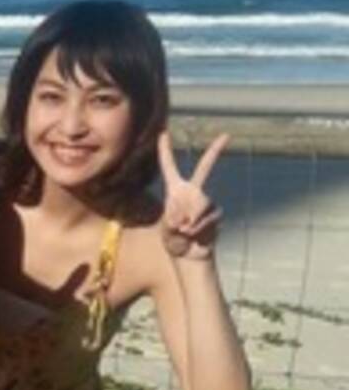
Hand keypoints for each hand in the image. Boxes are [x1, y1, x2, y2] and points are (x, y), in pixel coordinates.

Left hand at [159, 131, 226, 260]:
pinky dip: (198, 228)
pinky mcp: (216, 213)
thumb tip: (186, 215)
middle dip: (215, 151)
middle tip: (226, 135)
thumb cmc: (173, 241)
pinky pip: (208, 217)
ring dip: (191, 220)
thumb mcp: (165, 229)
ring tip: (184, 232)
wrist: (189, 256)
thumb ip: (173, 219)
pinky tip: (193, 236)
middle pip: (205, 168)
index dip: (165, 150)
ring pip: (202, 202)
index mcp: (175, 191)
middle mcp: (193, 191)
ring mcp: (206, 201)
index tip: (163, 133)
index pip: (169, 167)